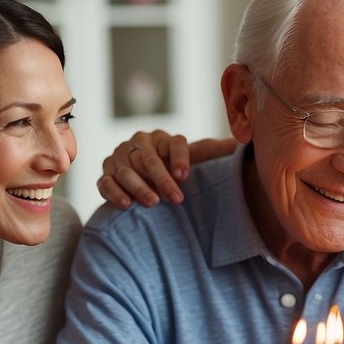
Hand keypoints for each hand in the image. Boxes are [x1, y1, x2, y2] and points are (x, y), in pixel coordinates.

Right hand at [98, 130, 236, 208]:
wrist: (143, 177)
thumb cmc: (172, 168)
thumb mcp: (192, 159)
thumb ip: (211, 152)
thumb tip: (238, 144)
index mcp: (163, 138)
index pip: (175, 143)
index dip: (180, 158)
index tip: (185, 176)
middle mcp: (139, 143)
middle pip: (149, 159)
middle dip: (161, 179)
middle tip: (176, 198)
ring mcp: (119, 157)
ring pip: (126, 170)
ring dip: (139, 186)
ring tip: (153, 203)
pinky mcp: (106, 173)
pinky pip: (105, 182)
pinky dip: (114, 193)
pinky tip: (126, 205)